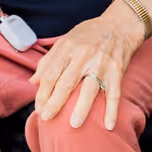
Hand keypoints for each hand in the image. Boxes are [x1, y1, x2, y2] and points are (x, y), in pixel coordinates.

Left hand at [30, 5, 145, 130]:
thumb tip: (33, 81)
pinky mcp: (117, 71)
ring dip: (82, 108)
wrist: (119, 25)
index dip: (42, 92)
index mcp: (68, 48)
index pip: (51, 74)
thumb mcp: (65, 41)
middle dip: (55, 102)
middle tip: (46, 117)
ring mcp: (101, 65)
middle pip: (66, 83)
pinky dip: (112, 110)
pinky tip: (109, 126)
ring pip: (89, 89)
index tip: (38, 108)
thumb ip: (48, 61)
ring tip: (74, 125)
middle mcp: (83, 56)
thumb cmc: (88, 34)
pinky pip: (114, 94)